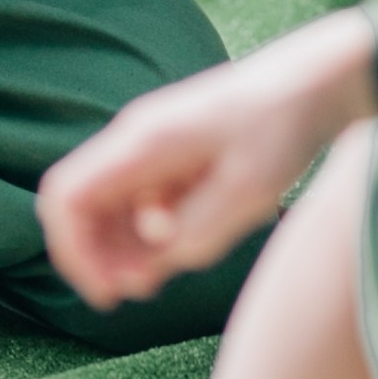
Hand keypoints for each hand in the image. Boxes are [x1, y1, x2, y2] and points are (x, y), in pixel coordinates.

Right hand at [38, 10, 377, 308]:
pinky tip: (174, 252)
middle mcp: (133, 140)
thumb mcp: (246, 193)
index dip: (72, 252)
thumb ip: (195, 234)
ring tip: (157, 278)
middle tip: (135, 292)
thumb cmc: (280, 130)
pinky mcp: (165, 156)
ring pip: (100, 205)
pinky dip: (139, 234)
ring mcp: (147, 146)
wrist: (310, 85)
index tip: (107, 293)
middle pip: (76, 205)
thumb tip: (150, 264)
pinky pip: (131, 200)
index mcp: (143, 142)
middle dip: (93, 256)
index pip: (67, 197)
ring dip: (116, 248)